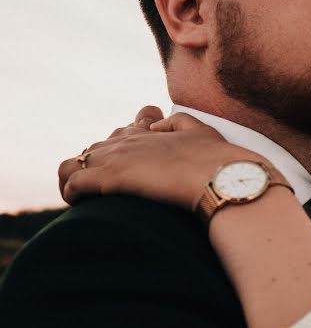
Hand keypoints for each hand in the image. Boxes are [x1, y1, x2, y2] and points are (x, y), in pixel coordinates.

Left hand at [59, 110, 266, 210]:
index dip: (129, 142)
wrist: (222, 177)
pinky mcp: (110, 176)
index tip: (136, 162)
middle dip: (102, 167)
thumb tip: (159, 123)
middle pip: (99, 148)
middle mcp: (130, 139)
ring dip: (77, 180)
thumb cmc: (220, 161)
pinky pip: (74, 181)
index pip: (130, 126)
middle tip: (114, 191)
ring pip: (75, 163)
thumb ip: (180, 122)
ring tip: (87, 200)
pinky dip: (73, 192)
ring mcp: (118, 157)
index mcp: (152, 130)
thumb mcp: (203, 132)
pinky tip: (83, 205)